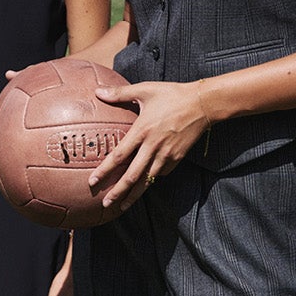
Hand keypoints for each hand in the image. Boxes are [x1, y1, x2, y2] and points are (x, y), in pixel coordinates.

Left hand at [85, 79, 214, 207]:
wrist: (203, 104)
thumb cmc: (172, 94)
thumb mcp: (145, 90)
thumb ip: (119, 94)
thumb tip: (97, 92)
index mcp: (142, 131)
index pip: (119, 156)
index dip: (105, 170)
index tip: (92, 182)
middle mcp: (153, 147)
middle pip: (132, 176)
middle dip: (117, 192)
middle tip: (105, 204)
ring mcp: (166, 155)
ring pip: (147, 180)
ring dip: (134, 195)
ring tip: (121, 206)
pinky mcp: (177, 158)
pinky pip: (161, 173)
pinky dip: (151, 180)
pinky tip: (144, 185)